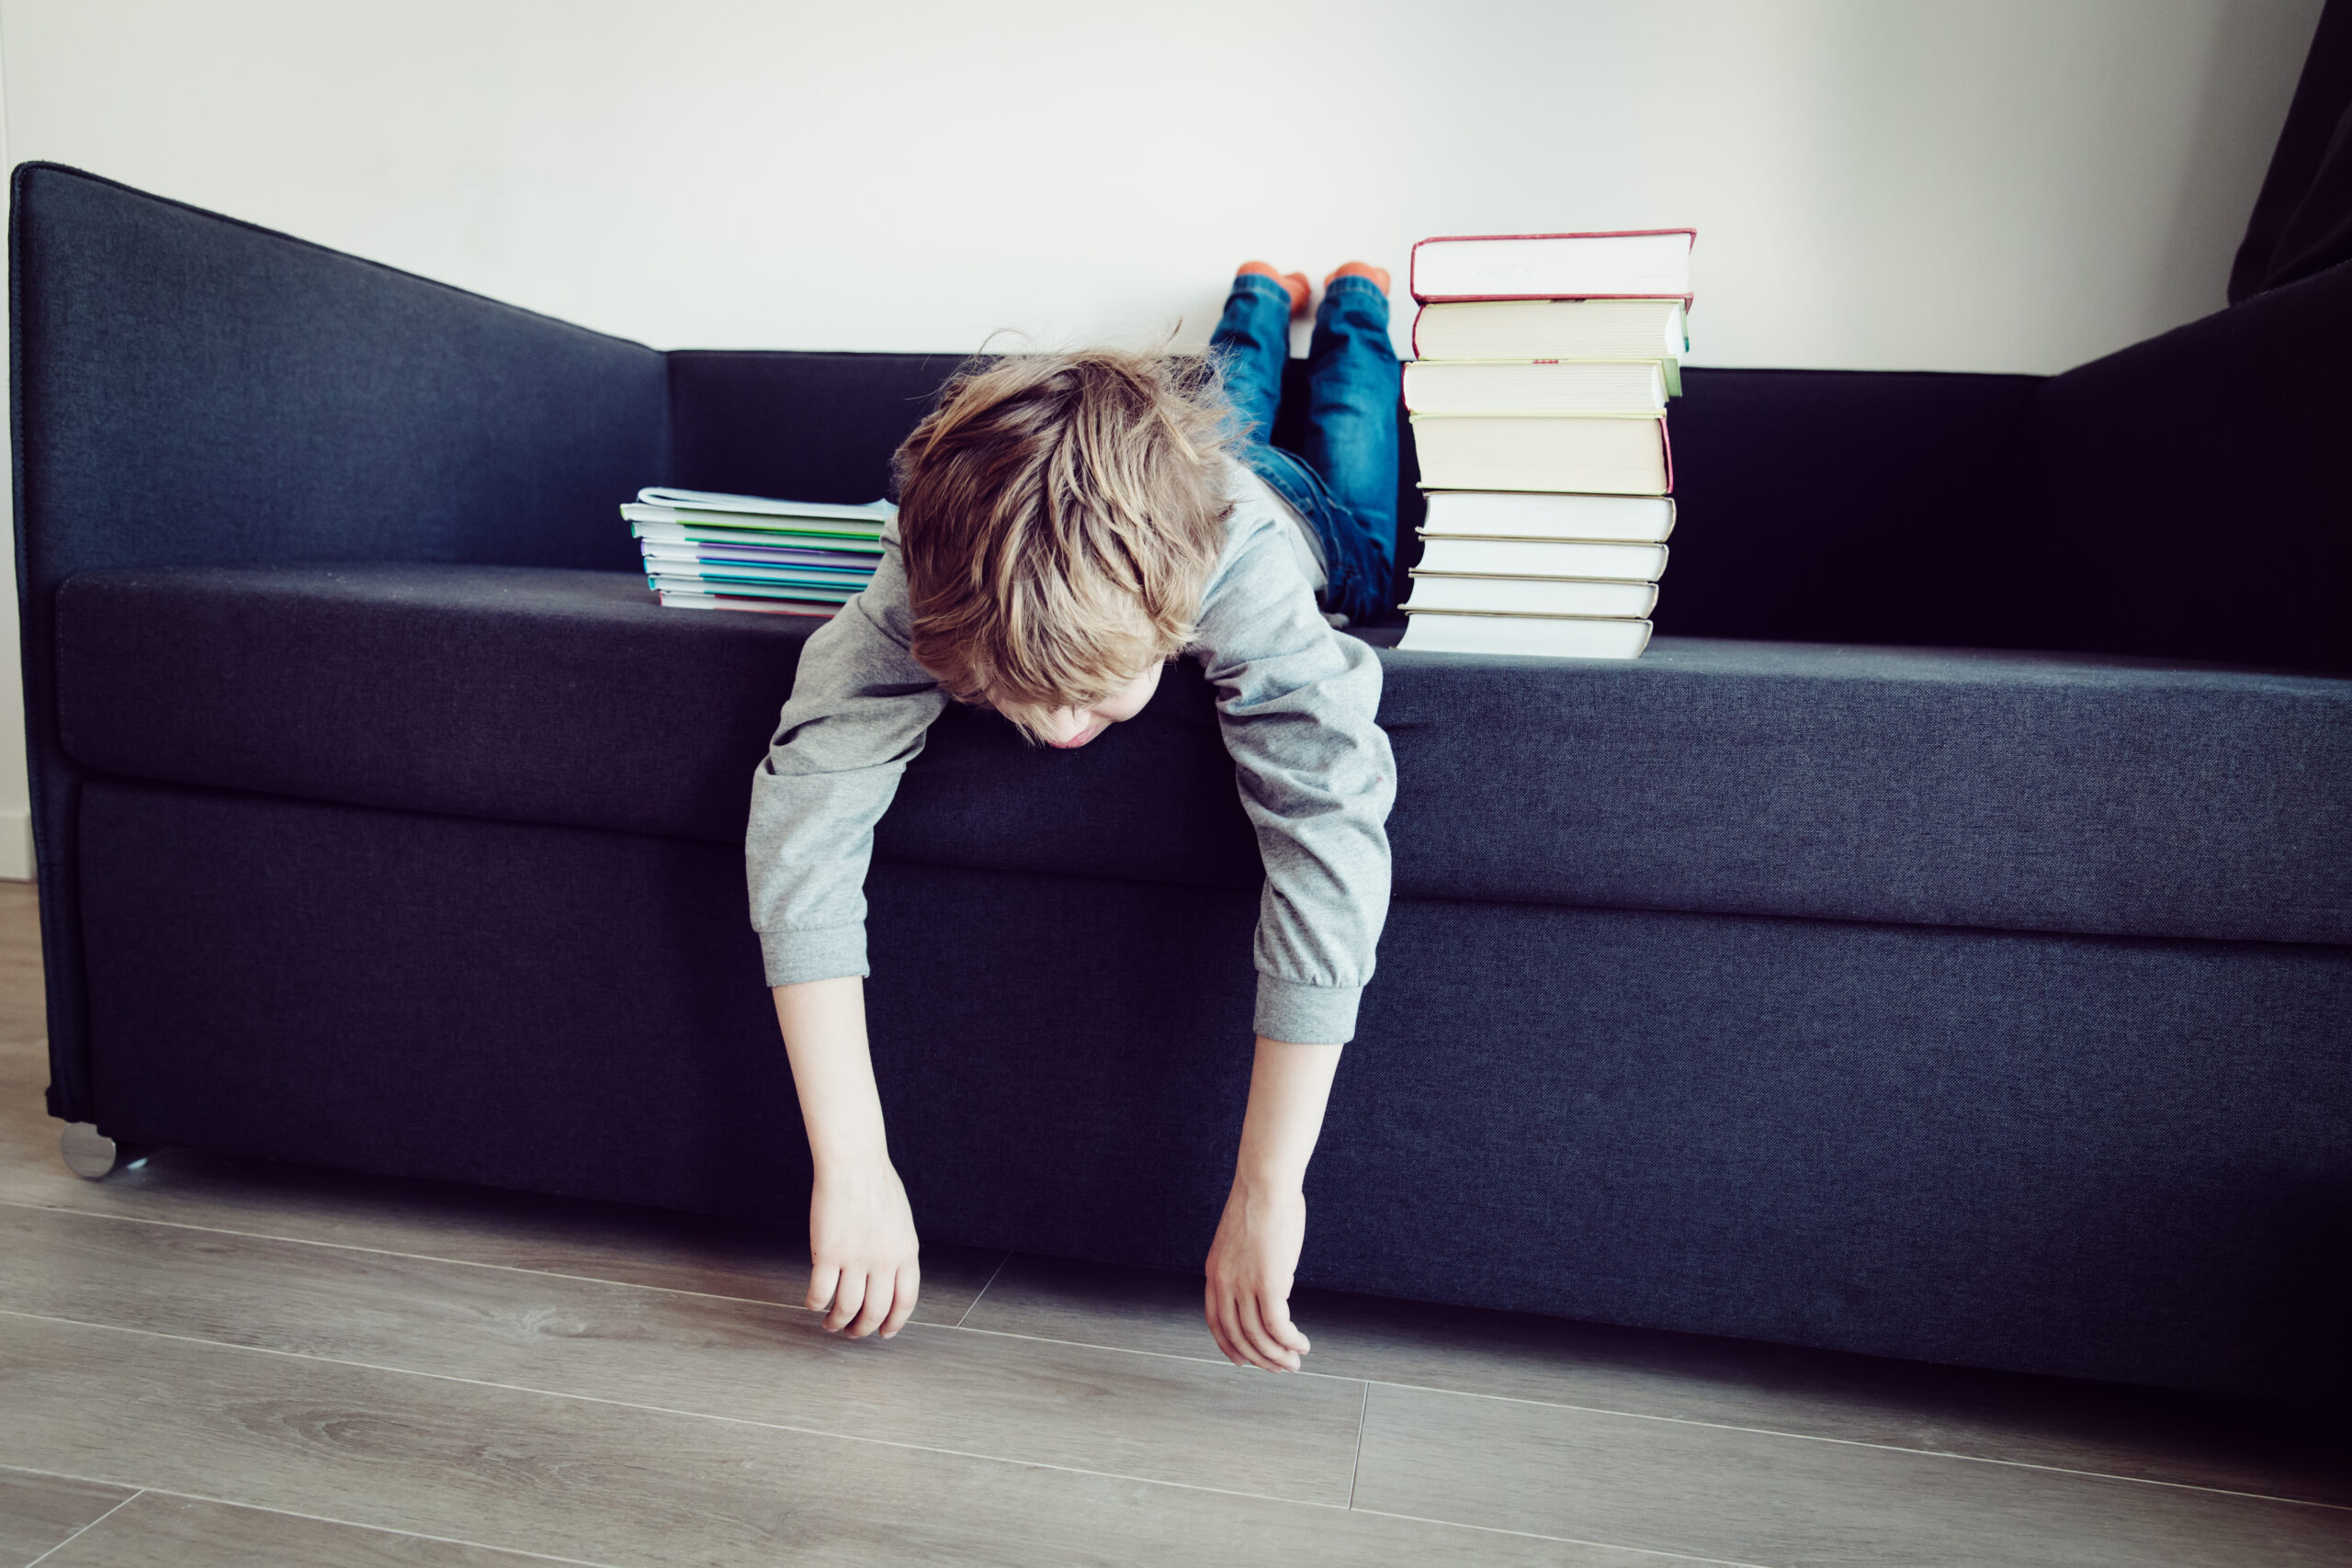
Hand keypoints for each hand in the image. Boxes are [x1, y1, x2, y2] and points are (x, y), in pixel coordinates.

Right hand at [806, 1157, 920, 1338]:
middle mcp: (884, 1260)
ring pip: (847, 1308)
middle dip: (863, 1329)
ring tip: (830, 1324)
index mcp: (906, 1252)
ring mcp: (856, 1258)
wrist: (854, 1162)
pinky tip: (813, 1304)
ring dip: (837, 1323)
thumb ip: (898, 1251)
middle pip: (876, 1311)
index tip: (885, 1333)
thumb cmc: (876, 1184)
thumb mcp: (901, 1221)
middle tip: (852, 1333)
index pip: (906, 1301)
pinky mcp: (828, 1253)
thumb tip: (889, 1277)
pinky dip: (815, 1304)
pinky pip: (820, 1292)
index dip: (895, 1323)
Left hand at [1204, 1179, 1311, 1370]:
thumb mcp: (1242, 1242)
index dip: (1230, 1347)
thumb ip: (1249, 1268)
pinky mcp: (1268, 1283)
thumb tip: (1276, 1287)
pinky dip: (1291, 1342)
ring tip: (1295, 1362)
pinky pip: (1278, 1326)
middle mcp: (1224, 1283)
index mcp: (1214, 1273)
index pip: (1216, 1323)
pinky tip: (1302, 1345)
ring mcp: (1244, 1285)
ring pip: (1259, 1337)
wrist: (1265, 1184)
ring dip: (1279, 1356)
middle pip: (1237, 1336)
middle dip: (1260, 1359)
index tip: (1244, 1361)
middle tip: (1279, 1368)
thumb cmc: (1261, 1204)